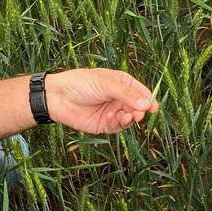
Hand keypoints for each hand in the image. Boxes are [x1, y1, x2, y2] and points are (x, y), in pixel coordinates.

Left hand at [44, 68, 158, 133]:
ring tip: (125, 117)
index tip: (153, 107)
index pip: (141, 92)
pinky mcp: (105, 124)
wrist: (58, 97)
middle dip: (139, 111)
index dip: (148, 99)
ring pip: (129, 118)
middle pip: (137, 107)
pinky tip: (111, 118)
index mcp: (122, 83)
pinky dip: (117, 124)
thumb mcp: (106, 84)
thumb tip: (147, 104)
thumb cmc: (81, 83)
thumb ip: (126, 94)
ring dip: (129, 118)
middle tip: (138, 114)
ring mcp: (113, 112)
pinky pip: (117, 127)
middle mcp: (119, 98)